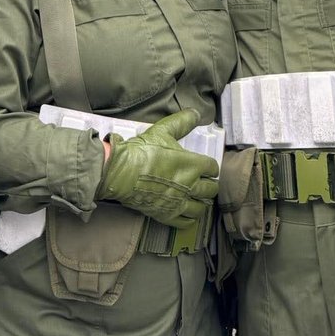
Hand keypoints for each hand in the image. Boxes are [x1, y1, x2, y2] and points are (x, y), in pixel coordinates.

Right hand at [95, 109, 218, 229]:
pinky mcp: (167, 215)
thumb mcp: (163, 130)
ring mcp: (179, 203)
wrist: (121, 172)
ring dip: (201, 202)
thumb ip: (182, 122)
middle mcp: (190, 185)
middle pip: (211, 190)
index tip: (206, 166)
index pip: (213, 168)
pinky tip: (187, 212)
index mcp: (192, 164)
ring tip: (197, 197)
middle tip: (204, 181)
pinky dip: (190, 218)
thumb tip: (196, 113)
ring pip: (201, 207)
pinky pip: (186, 222)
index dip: (211, 166)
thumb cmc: (142, 150)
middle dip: (210, 185)